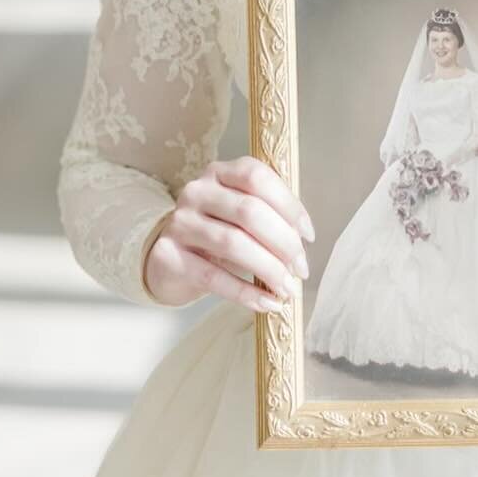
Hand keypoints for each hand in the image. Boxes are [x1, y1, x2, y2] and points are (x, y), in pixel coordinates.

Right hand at [144, 155, 314, 312]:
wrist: (169, 261)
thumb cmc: (217, 236)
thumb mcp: (240, 218)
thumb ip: (270, 217)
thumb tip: (302, 243)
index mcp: (219, 173)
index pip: (257, 178)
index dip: (289, 206)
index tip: (309, 236)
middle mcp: (196, 192)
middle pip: (249, 211)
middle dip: (283, 243)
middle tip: (301, 269)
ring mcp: (179, 222)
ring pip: (233, 243)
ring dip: (268, 269)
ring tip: (287, 289)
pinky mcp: (168, 256)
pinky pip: (213, 277)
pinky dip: (246, 293)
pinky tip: (267, 303)